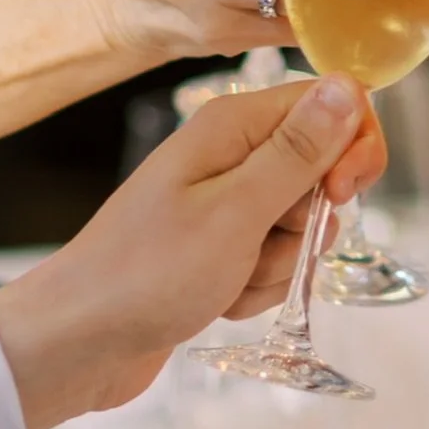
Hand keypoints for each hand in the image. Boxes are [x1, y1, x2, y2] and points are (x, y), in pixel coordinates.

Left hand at [0, 74, 384, 428]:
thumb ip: (297, 150)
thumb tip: (347, 86)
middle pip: (319, 169)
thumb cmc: (149, 274)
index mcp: (233, 125)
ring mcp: (223, 203)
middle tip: (266, 243)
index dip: (350, 146)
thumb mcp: (236, 211)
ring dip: (279, 263)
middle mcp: (230, 153)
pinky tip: (218, 299)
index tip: (340, 194)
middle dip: (310, 220)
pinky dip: (256, 286)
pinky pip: (271, 260)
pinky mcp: (219, 248)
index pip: (330, 104)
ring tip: (228, 279)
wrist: (77, 342)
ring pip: (299, 224)